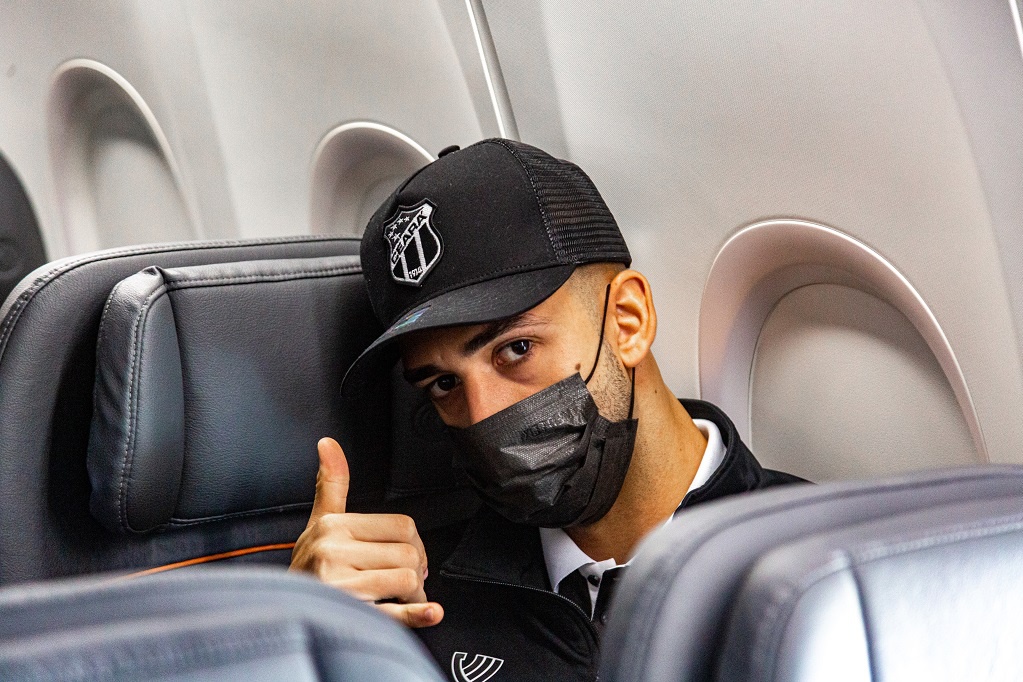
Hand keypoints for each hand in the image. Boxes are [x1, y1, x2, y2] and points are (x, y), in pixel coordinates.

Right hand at [290, 437, 443, 627]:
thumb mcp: (318, 523)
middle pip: (408, 554)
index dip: (414, 544)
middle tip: (404, 585)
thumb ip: (331, 484)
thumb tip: (328, 443)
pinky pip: (392, 614)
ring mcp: (339, 586)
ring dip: (412, 597)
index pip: (402, 526)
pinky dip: (417, 616)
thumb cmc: (309, 569)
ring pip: (406, 580)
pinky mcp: (347, 616)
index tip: (408, 558)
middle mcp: (332, 553)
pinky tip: (431, 613)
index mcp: (333, 527)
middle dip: (415, 573)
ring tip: (396, 601)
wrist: (283, 615)